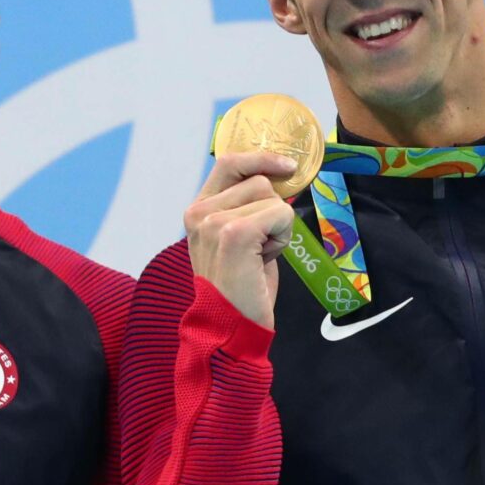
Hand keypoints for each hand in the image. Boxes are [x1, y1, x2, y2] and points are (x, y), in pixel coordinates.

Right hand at [183, 150, 298, 331]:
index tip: (287, 167)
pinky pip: (280, 214)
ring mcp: (214, 222)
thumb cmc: (240, 286)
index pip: (229, 162)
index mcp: (197, 211)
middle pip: (258, 180)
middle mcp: (199, 213)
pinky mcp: (234, 233)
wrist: (231, 326)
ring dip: (279, 225)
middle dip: (272, 209)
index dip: (261, 159)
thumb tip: (281, 180)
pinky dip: (283, 236)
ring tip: (260, 254)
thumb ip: (247, 207)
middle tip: (260, 245)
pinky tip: (265, 258)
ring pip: (272, 197)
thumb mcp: (238, 237)